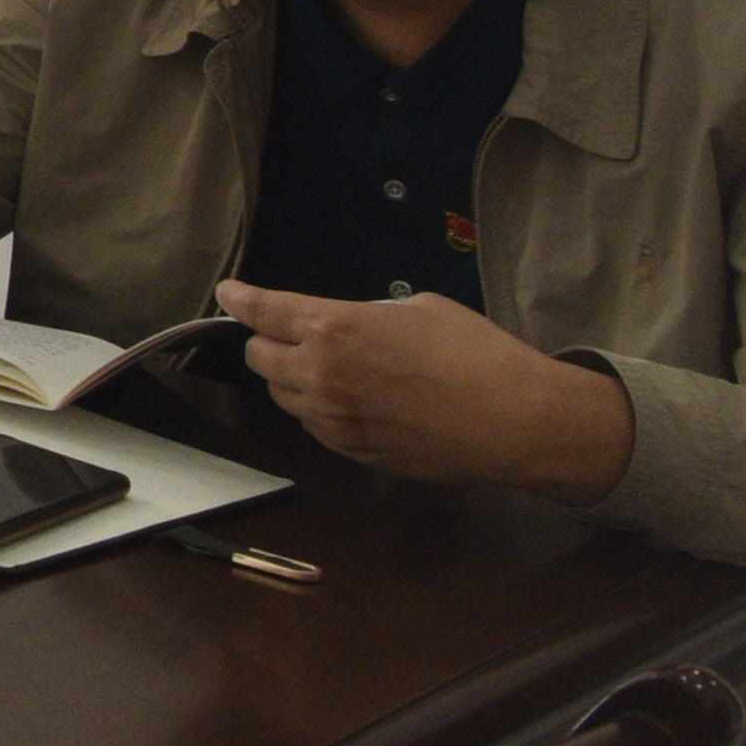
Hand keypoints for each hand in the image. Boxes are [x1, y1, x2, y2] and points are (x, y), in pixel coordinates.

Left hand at [213, 284, 634, 492]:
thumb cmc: (476, 353)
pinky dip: (319, 409)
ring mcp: (334, 421)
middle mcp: (321, 377)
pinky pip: (315, 426)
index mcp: (334, 330)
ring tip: (325, 367)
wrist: (516, 422)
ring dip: (292, 378)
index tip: (229, 293)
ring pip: (284, 397)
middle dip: (268, 341)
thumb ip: (368, 316)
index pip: (264, 312)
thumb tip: (352, 326)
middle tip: (289, 333)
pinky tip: (351, 401)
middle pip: (261, 359)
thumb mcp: (420, 309)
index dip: (240, 299)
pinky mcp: (353, 452)